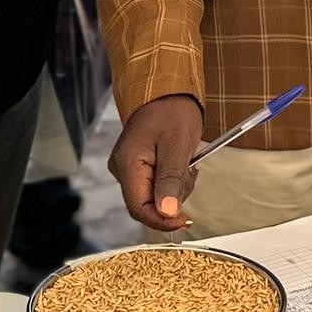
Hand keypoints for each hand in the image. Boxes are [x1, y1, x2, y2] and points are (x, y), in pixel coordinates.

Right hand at [110, 94, 204, 233]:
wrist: (167, 91)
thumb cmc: (172, 111)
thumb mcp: (177, 145)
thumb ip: (171, 180)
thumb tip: (167, 212)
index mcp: (127, 164)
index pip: (139, 208)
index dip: (162, 220)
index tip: (185, 220)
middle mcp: (122, 169)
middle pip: (147, 204)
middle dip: (173, 197)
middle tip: (189, 172)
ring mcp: (129, 168)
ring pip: (155, 197)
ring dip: (176, 187)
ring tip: (186, 162)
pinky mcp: (138, 167)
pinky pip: (157, 186)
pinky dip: (173, 180)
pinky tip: (180, 163)